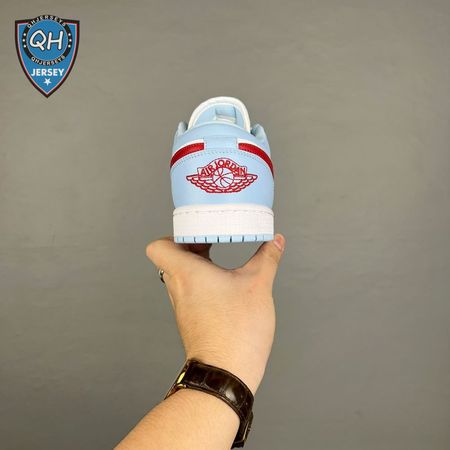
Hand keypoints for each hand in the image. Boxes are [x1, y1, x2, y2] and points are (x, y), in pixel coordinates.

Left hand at [146, 234, 284, 393]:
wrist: (227, 372)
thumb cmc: (236, 331)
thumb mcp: (258, 285)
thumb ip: (267, 258)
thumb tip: (276, 241)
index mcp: (186, 273)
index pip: (158, 246)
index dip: (174, 235)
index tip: (198, 230)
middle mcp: (178, 288)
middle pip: (171, 257)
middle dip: (192, 246)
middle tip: (213, 238)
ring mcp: (182, 306)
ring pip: (180, 275)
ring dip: (197, 264)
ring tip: (219, 259)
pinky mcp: (191, 319)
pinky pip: (189, 292)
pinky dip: (202, 283)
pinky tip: (223, 285)